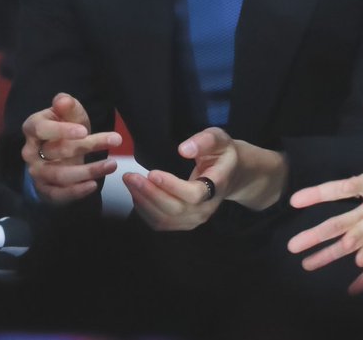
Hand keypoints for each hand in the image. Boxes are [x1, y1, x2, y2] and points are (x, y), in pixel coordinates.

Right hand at [21, 92, 121, 203]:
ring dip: (87, 171)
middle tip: (117, 140)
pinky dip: (76, 192)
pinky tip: (93, 185)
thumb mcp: (70, 114)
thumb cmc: (65, 128)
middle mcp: (30, 152)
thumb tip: (62, 100)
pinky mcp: (45, 189)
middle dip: (88, 146)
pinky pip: (58, 194)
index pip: (42, 129)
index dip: (62, 130)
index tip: (84, 131)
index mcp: (33, 128)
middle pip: (57, 151)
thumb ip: (68, 107)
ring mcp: (37, 172)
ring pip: (59, 175)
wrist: (57, 152)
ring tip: (112, 164)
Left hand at [126, 127, 286, 231]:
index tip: (152, 173)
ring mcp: (195, 219)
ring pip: (165, 219)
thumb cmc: (222, 154)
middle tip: (130, 177)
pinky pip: (160, 223)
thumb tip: (183, 149)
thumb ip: (204, 141)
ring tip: (130, 183)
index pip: (194, 194)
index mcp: (217, 185)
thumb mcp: (219, 139)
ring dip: (143, 202)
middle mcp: (207, 208)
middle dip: (149, 193)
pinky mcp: (184, 223)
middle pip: (175, 209)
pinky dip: (145, 210)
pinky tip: (137, 194)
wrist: (231, 174)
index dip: (172, 186)